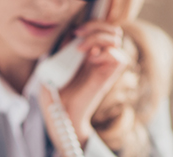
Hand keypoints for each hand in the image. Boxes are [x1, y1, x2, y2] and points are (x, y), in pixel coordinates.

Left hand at [40, 20, 128, 149]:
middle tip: (79, 36)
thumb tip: (70, 37)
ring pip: (116, 37)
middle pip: (111, 29)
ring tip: (82, 49)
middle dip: (95, 26)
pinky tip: (92, 59)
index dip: (90, 25)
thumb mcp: (53, 68)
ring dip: (98, 37)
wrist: (61, 115)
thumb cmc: (55, 96)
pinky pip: (119, 56)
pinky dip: (106, 52)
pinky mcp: (108, 77)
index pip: (100, 29)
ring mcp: (105, 67)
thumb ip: (62, 50)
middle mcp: (99, 58)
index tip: (74, 33)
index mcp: (87, 55)